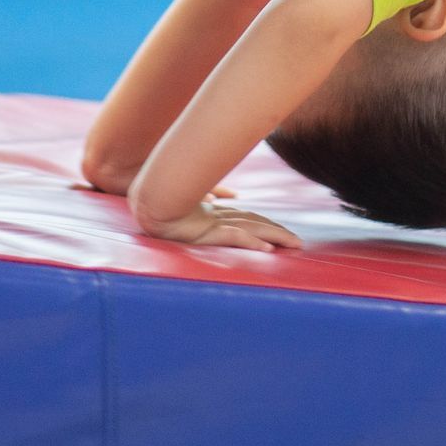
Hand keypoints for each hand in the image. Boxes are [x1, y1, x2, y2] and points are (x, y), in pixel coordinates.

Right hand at [138, 200, 301, 252]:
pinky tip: (267, 250)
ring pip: (252, 229)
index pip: (248, 218)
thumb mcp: (189, 202)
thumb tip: (228, 195)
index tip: (284, 234)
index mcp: (214, 213)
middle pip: (256, 222)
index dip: (266, 225)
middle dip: (279, 232)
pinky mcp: (206, 232)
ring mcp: (213, 224)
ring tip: (293, 245)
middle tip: (299, 243)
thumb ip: (209, 196)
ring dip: (275, 237)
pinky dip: (252, 243)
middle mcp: (218, 217)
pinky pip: (234, 238)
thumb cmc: (163, 201)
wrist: (146, 203)